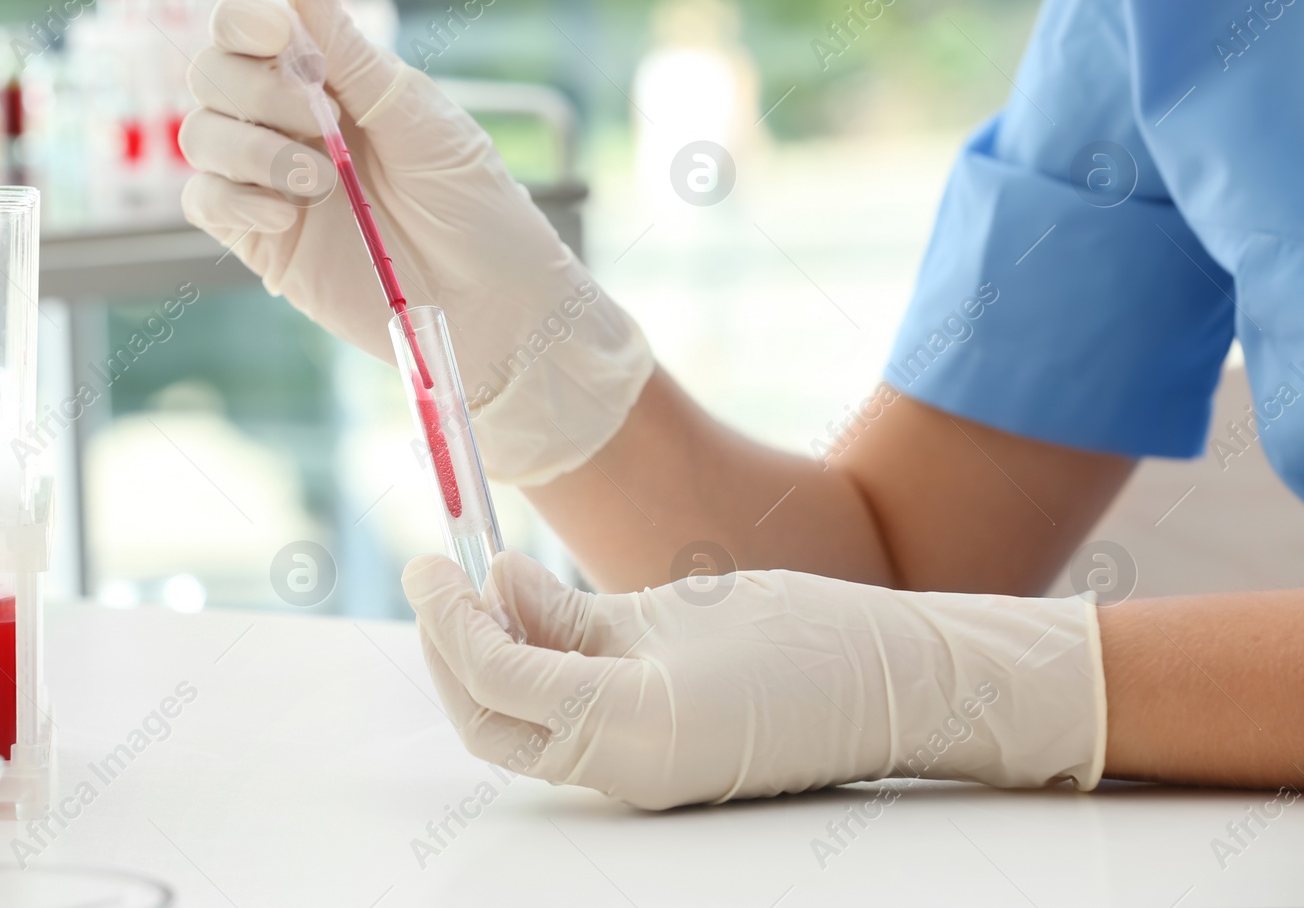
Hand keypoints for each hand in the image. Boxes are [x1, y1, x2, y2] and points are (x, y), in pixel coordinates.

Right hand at [178, 0, 651, 483]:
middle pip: (211, 75)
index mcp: (330, 78)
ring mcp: (269, 180)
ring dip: (252, 148)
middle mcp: (288, 123)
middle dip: (254, 89)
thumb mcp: (418, 118)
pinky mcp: (261, 239)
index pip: (250, 27)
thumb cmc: (472, 202)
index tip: (282, 38)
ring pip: (200, 135)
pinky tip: (289, 216)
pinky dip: (235, 197)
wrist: (490, 301)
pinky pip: (205, 200)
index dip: (245, 20)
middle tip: (320, 119)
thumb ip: (351, 57)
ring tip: (322, 181)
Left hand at [403, 550, 1103, 809]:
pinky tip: (541, 605)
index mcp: (630, 734)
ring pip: (527, 721)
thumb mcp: (673, 608)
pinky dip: (544, 664)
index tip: (424, 561)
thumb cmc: (805, 638)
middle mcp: (624, 769)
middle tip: (435, 578)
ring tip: (491, 577)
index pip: (499, 680)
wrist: (905, 683)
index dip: (448, 618)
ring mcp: (641, 769)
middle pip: (494, 722)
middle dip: (452, 651)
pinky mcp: (657, 752)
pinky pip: (574, 714)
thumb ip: (572, 612)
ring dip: (496, 652)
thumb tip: (497, 590)